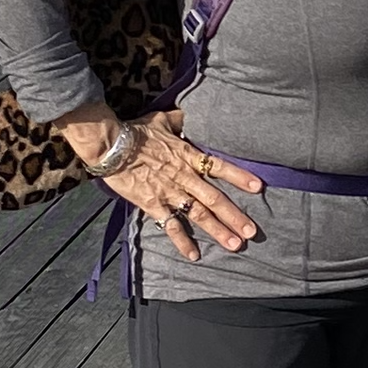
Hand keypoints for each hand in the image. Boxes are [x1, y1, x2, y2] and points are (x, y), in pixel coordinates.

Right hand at [62, 107, 262, 258]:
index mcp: (188, 156)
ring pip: (198, 215)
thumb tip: (190, 112)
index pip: (219, 167)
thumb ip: (180, 119)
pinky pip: (170, 226)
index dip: (239, 176)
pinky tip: (194, 255)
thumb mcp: (162, 119)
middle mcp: (184, 177)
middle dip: (235, 216)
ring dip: (217, 231)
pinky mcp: (153, 205)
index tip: (258, 187)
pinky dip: (182, 242)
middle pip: (215, 199)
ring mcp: (169, 193)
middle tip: (252, 232)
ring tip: (235, 245)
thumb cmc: (135, 131)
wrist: (109, 145)